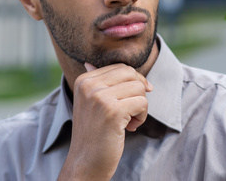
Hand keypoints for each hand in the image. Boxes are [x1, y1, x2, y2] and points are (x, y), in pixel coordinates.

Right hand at [58, 63, 152, 180]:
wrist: (85, 162)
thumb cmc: (93, 133)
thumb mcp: (90, 103)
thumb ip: (97, 82)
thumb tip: (91, 62)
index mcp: (83, 80)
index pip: (120, 67)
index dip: (133, 82)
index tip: (131, 100)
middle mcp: (89, 86)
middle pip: (131, 73)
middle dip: (138, 91)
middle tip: (132, 110)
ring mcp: (99, 98)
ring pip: (139, 87)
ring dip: (141, 106)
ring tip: (129, 121)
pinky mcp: (112, 111)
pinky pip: (142, 103)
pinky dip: (142, 116)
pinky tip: (131, 127)